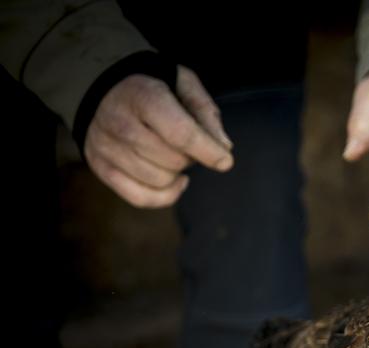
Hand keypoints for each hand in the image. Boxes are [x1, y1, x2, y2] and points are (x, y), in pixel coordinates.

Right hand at [83, 66, 233, 207]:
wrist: (106, 89)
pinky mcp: (100, 166)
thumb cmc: (153, 89)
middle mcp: (118, 122)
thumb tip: (223, 146)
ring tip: (173, 154)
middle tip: (187, 144)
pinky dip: (165, 195)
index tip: (225, 161)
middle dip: (190, 157)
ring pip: (158, 181)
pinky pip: (141, 198)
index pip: (179, 133)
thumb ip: (205, 111)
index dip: (207, 151)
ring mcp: (105, 147)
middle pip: (172, 160)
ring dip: (176, 173)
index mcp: (142, 96)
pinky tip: (174, 181)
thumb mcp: (183, 84)